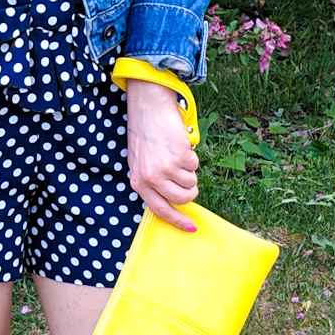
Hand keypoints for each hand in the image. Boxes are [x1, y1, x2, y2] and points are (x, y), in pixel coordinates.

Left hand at [125, 78, 199, 230]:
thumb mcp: (140, 162)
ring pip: (192, 183)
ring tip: (176, 155)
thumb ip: (152, 182)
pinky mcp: (180, 156)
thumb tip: (173, 200)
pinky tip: (179, 145)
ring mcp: (166, 168)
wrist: (148, 107)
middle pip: (183, 199)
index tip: (191, 228)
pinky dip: (192, 156)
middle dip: (189, 190)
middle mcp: (151, 179)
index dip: (178, 220)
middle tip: (184, 174)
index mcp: (138, 182)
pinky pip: (196, 165)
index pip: (160, 210)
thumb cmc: (144, 134)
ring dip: (189, 170)